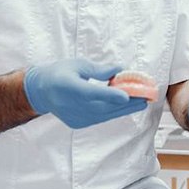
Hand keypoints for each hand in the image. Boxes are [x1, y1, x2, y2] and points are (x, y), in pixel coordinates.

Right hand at [23, 58, 146, 128]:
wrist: (41, 91)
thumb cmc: (60, 73)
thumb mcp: (78, 64)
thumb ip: (99, 70)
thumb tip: (120, 69)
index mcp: (69, 87)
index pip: (92, 93)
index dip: (110, 96)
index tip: (126, 96)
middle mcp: (72, 105)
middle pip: (103, 106)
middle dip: (127, 102)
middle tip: (147, 96)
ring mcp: (75, 117)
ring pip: (105, 115)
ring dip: (125, 109)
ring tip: (142, 102)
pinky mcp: (79, 123)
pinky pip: (101, 118)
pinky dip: (114, 112)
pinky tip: (127, 106)